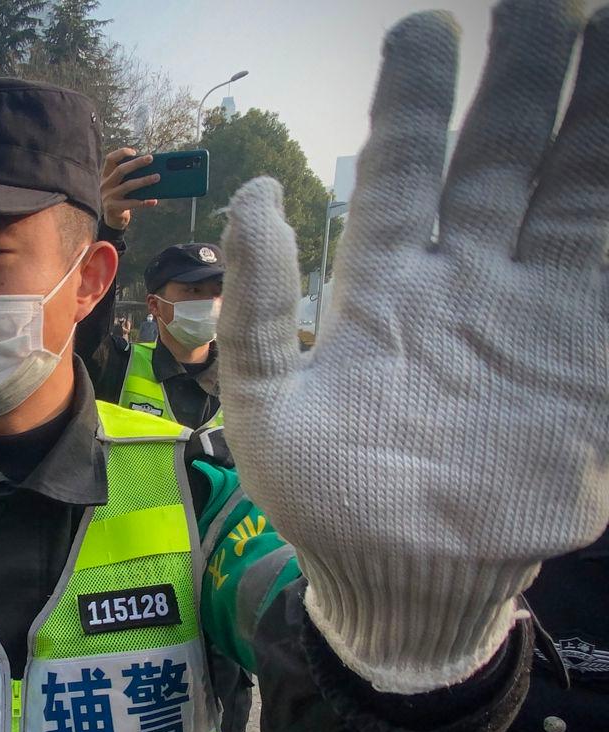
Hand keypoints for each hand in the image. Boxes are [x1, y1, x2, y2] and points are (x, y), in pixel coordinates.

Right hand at [101, 147, 159, 229]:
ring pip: (128, 186)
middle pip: (120, 170)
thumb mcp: (121, 185)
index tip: (135, 152)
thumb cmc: (122, 197)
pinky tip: (154, 201)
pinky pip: (131, 203)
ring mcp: (108, 196)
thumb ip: (129, 176)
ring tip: (157, 177)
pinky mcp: (113, 208)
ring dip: (144, 180)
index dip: (121, 153)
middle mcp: (105, 184)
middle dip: (136, 163)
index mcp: (106, 175)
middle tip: (150, 158)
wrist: (113, 219)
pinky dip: (144, 202)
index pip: (110, 159)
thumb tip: (151, 167)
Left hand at [218, 0, 608, 693]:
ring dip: (588, 122)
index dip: (414, 101)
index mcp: (384, 287)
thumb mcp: (263, 401)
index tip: (424, 26)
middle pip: (497, 159)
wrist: (402, 578)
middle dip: (516, 83)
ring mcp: (529, 315)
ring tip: (603, 34)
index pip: (403, 169)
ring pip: (569, 193)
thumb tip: (254, 195)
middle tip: (532, 4)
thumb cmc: (318, 496)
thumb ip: (255, 303)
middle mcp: (462, 284)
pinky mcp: (584, 359)